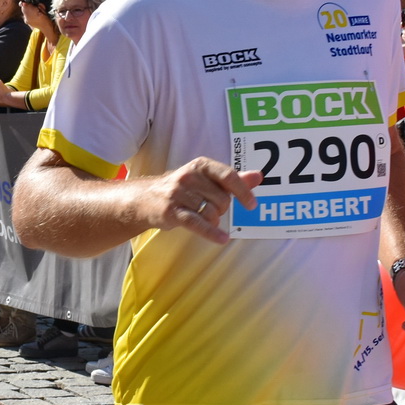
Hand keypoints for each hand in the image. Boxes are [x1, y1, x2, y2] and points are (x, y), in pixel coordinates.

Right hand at [144, 157, 261, 245]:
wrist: (145, 198)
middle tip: (210, 208)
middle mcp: (189, 176)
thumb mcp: (206, 179)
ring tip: (203, 217)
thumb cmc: (183, 188)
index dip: (243, 191)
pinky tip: (222, 239)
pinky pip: (197, 223)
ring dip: (213, 220)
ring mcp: (178, 194)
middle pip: (221, 199)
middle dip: (222, 209)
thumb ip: (233, 179)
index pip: (228, 176)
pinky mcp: (171, 211)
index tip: (252, 205)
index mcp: (201, 165)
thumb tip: (259, 176)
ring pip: (211, 213)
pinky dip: (212, 233)